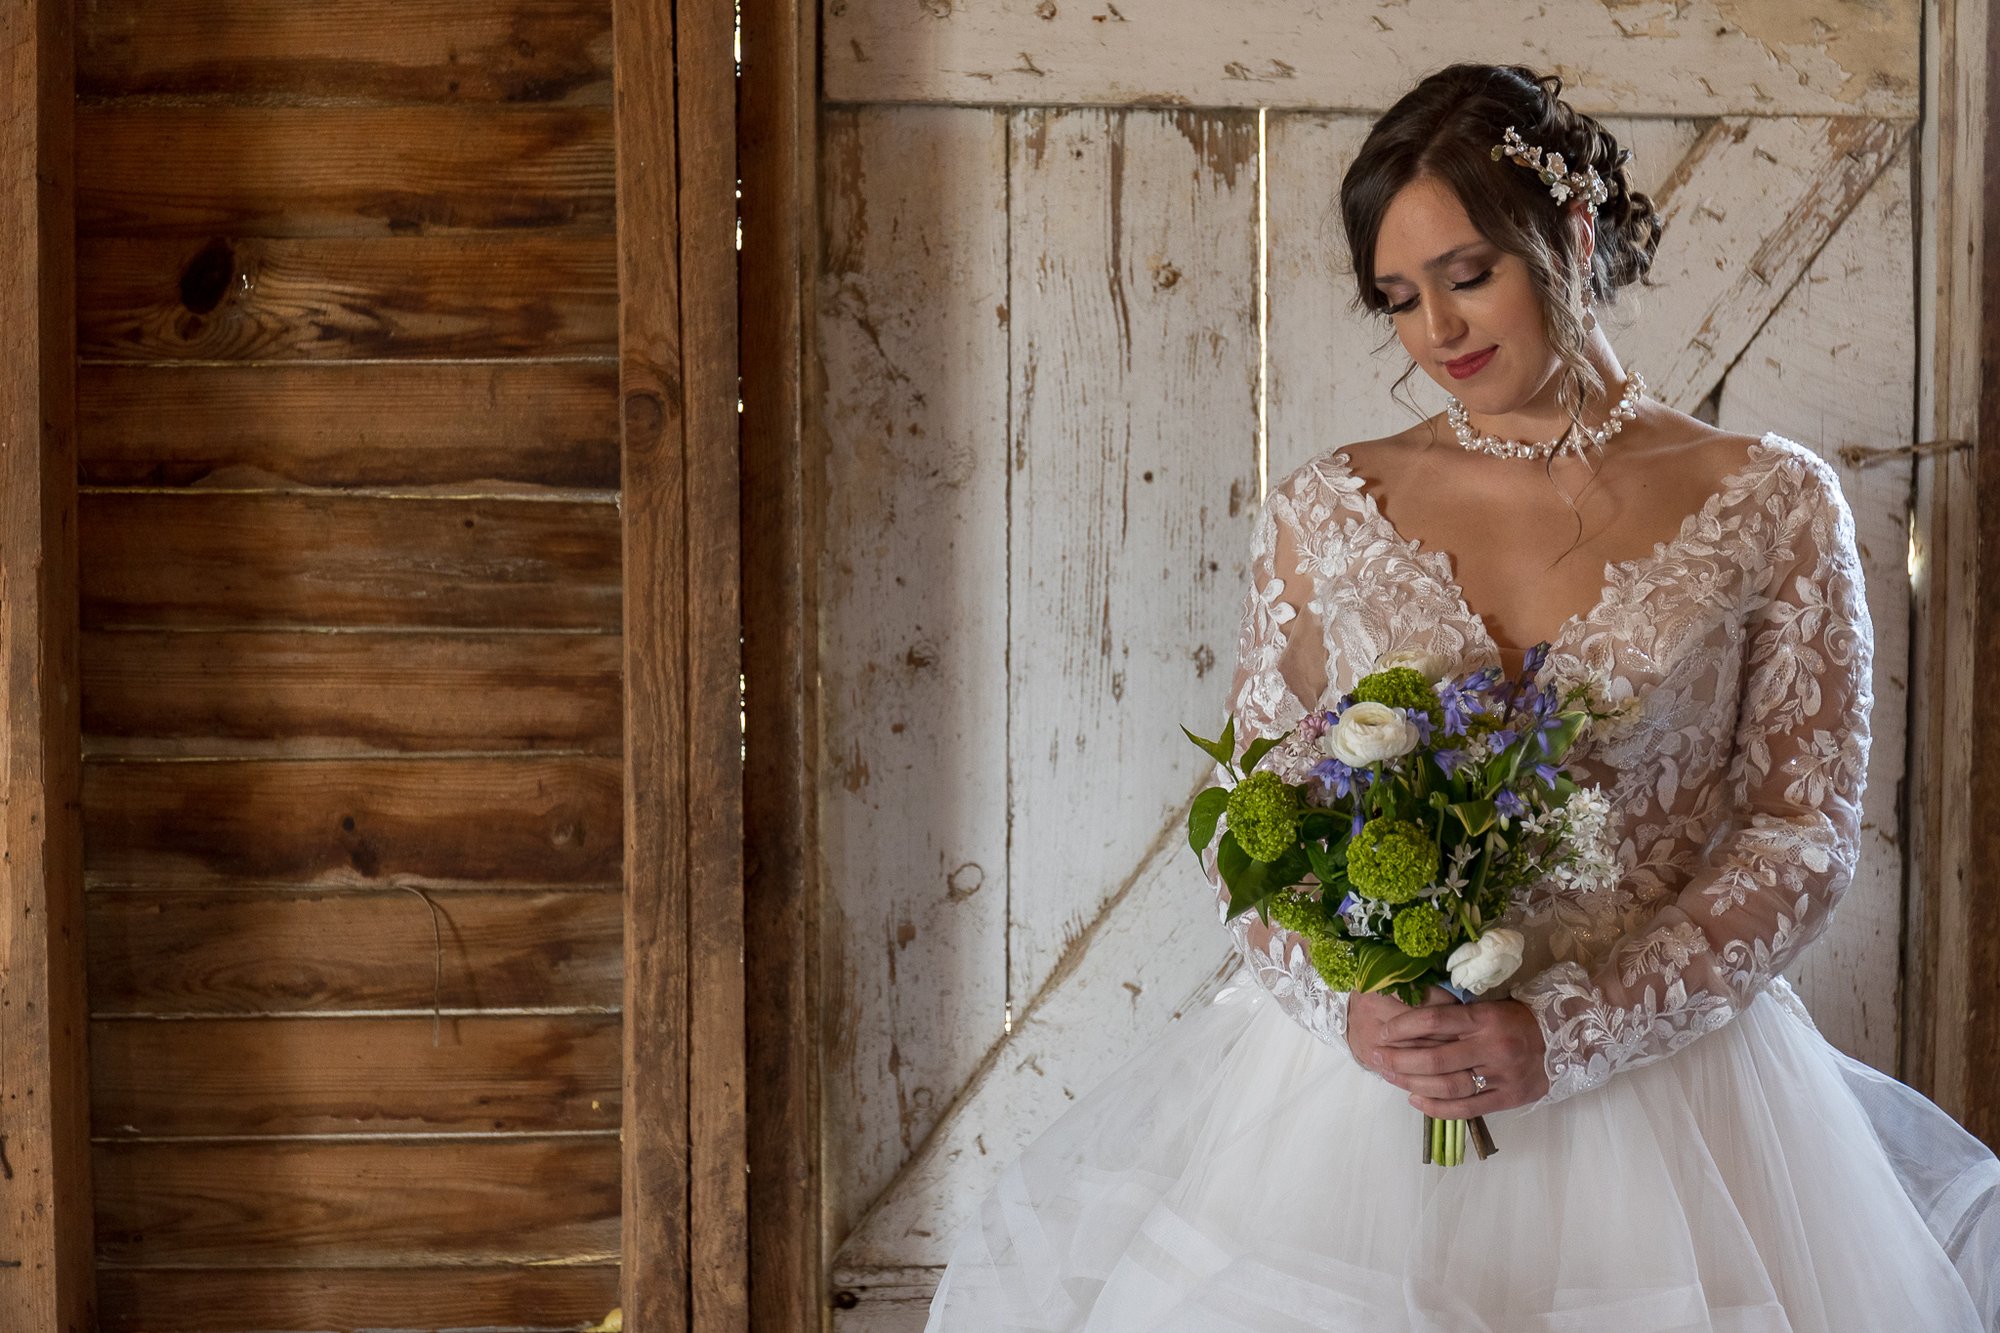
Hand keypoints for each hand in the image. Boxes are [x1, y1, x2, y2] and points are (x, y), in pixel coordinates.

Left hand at [1353, 985, 1550, 1115]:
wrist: (1564, 1040)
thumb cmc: (1516, 1020)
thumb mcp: (1488, 1008)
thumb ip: (1455, 1017)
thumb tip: (1409, 1022)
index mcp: (1485, 1018)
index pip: (1435, 1020)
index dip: (1404, 1027)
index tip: (1383, 1032)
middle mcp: (1492, 1047)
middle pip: (1434, 1058)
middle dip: (1398, 1059)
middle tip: (1376, 1058)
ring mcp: (1501, 1076)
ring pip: (1447, 1085)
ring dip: (1411, 1084)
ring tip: (1390, 1078)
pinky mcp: (1508, 1098)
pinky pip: (1466, 1108)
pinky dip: (1436, 1107)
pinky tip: (1414, 1100)